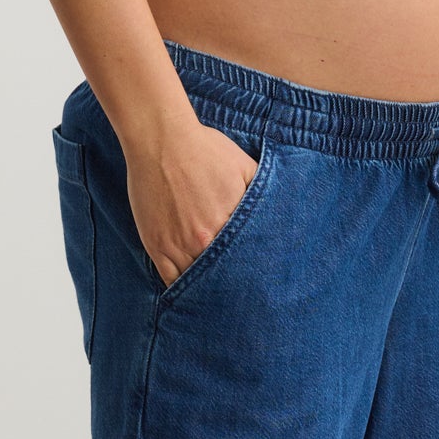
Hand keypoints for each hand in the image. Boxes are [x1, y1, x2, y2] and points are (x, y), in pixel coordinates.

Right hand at [125, 119, 260, 288]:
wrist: (162, 141)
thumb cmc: (205, 150)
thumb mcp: (245, 167)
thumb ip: (264, 193)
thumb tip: (282, 212)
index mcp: (230, 226)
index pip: (248, 262)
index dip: (255, 272)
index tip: (261, 279)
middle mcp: (204, 242)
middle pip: (224, 278)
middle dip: (234, 285)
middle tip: (245, 297)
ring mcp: (177, 246)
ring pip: (197, 282)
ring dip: (208, 289)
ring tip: (220, 298)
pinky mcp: (156, 245)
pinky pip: (169, 280)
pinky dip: (181, 288)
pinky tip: (191, 293)